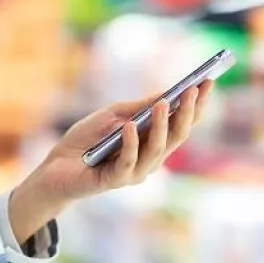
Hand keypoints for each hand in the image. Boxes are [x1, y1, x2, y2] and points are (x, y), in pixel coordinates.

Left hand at [8, 81, 213, 243]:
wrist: (55, 167)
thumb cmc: (85, 141)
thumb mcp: (113, 115)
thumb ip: (138, 108)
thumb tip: (167, 93)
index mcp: (153, 143)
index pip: (181, 124)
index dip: (196, 105)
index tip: (207, 82)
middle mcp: (149, 160)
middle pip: (176, 137)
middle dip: (187, 113)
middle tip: (194, 90)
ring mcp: (134, 172)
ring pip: (157, 151)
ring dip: (161, 125)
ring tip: (163, 103)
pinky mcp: (114, 180)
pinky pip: (128, 162)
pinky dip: (130, 144)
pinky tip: (130, 127)